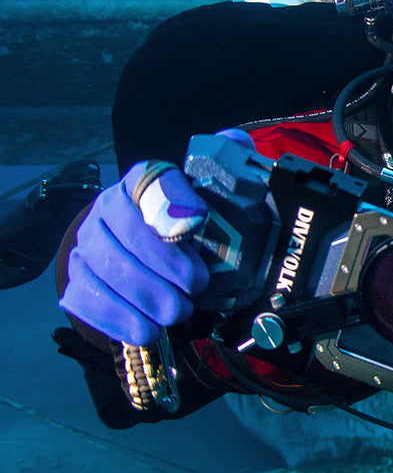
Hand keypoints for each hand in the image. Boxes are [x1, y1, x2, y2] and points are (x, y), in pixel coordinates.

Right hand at [60, 163, 209, 345]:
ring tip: (178, 312)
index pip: (152, 181)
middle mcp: (108, 208)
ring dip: (144, 296)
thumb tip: (235, 142)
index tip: (198, 224)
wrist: (156, 256)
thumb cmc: (191, 225)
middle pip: (125, 234)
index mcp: (142, 180)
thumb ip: (226, 162)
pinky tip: (146, 330)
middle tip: (196, 287)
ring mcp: (87, 245)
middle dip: (163, 265)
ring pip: (105, 269)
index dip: (173, 202)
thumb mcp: (214, 192)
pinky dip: (118, 318)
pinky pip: (87, 299)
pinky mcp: (78, 280)